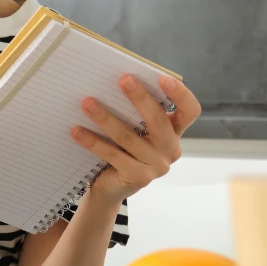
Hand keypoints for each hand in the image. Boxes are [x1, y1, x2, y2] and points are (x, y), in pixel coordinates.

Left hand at [70, 75, 201, 204]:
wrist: (109, 187)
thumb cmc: (121, 148)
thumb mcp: (134, 129)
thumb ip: (134, 111)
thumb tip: (115, 81)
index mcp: (174, 131)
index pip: (190, 111)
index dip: (181, 94)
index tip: (163, 78)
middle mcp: (170, 149)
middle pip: (159, 121)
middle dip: (140, 98)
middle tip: (122, 80)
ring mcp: (157, 166)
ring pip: (129, 137)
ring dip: (105, 118)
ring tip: (87, 103)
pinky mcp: (139, 178)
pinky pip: (112, 154)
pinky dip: (92, 141)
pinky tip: (76, 131)